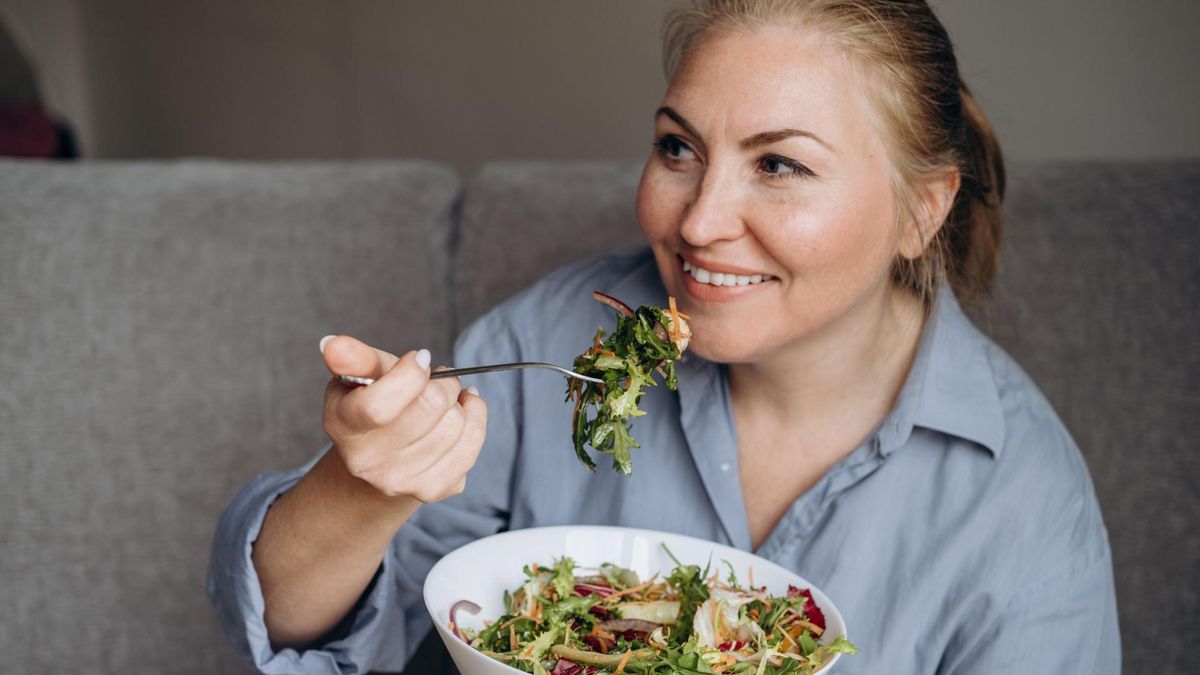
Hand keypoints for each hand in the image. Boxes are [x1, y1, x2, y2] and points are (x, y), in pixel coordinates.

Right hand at [319, 335, 486, 502]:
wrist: (378, 456)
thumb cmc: (372, 403)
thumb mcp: (360, 376)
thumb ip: (354, 358)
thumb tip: (333, 344)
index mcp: (343, 426)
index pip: (380, 405)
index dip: (411, 374)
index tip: (420, 359)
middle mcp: (366, 462)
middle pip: (430, 407)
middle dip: (442, 382)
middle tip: (437, 378)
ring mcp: (399, 481)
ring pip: (456, 424)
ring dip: (459, 402)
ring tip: (446, 397)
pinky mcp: (431, 490)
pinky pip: (472, 445)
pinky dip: (476, 418)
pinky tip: (464, 410)